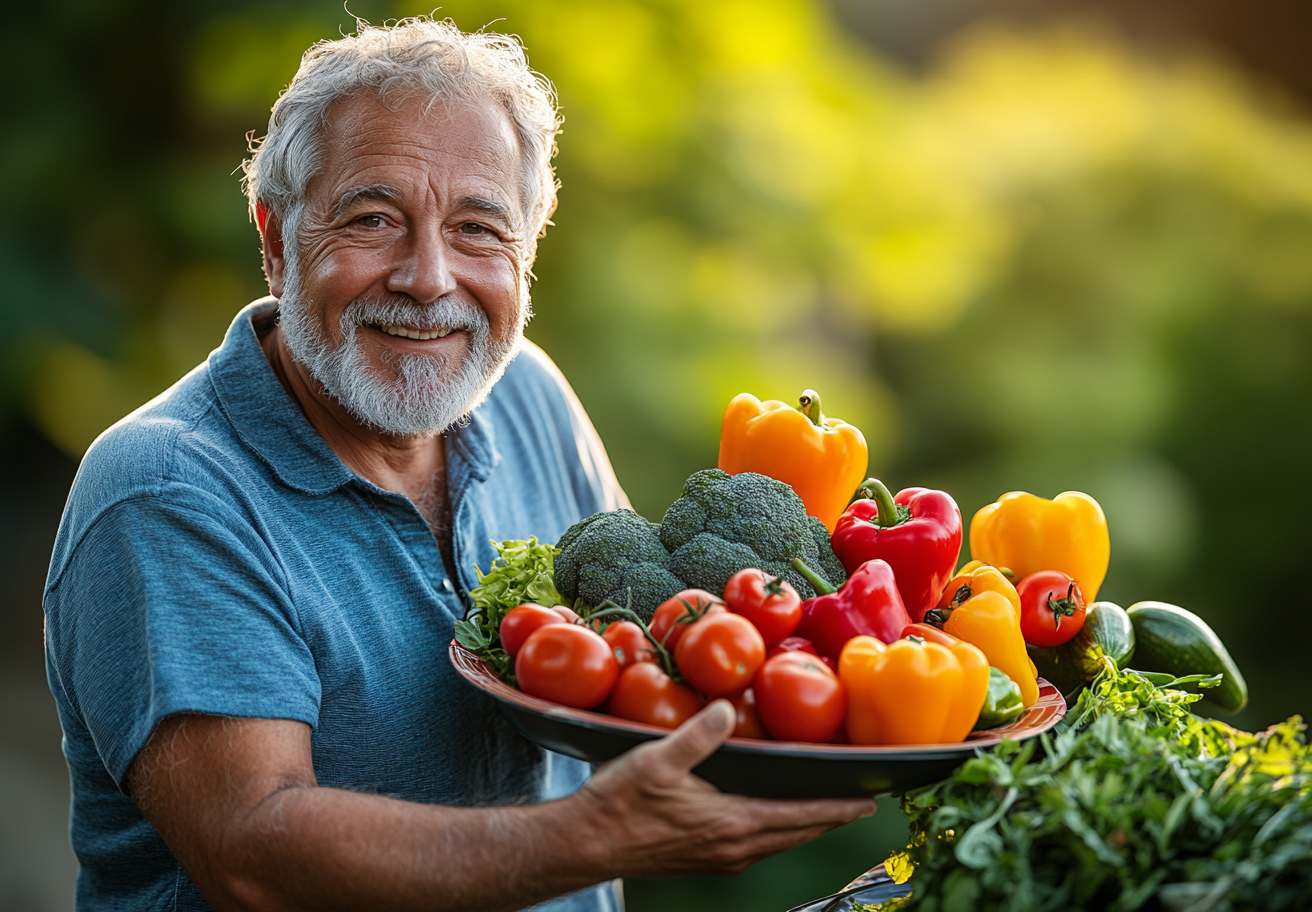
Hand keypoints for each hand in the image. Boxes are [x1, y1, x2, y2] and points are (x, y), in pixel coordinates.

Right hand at [571, 700, 875, 876]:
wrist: (583, 846)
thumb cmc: (619, 803)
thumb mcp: (658, 759)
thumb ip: (698, 734)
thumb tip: (724, 707)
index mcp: (733, 823)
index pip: (802, 815)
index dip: (839, 806)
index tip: (870, 800)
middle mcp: (734, 848)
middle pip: (799, 833)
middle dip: (831, 817)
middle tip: (860, 802)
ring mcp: (719, 859)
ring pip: (779, 843)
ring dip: (805, 826)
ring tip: (824, 810)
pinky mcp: (703, 861)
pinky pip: (757, 847)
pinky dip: (778, 832)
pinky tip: (770, 819)